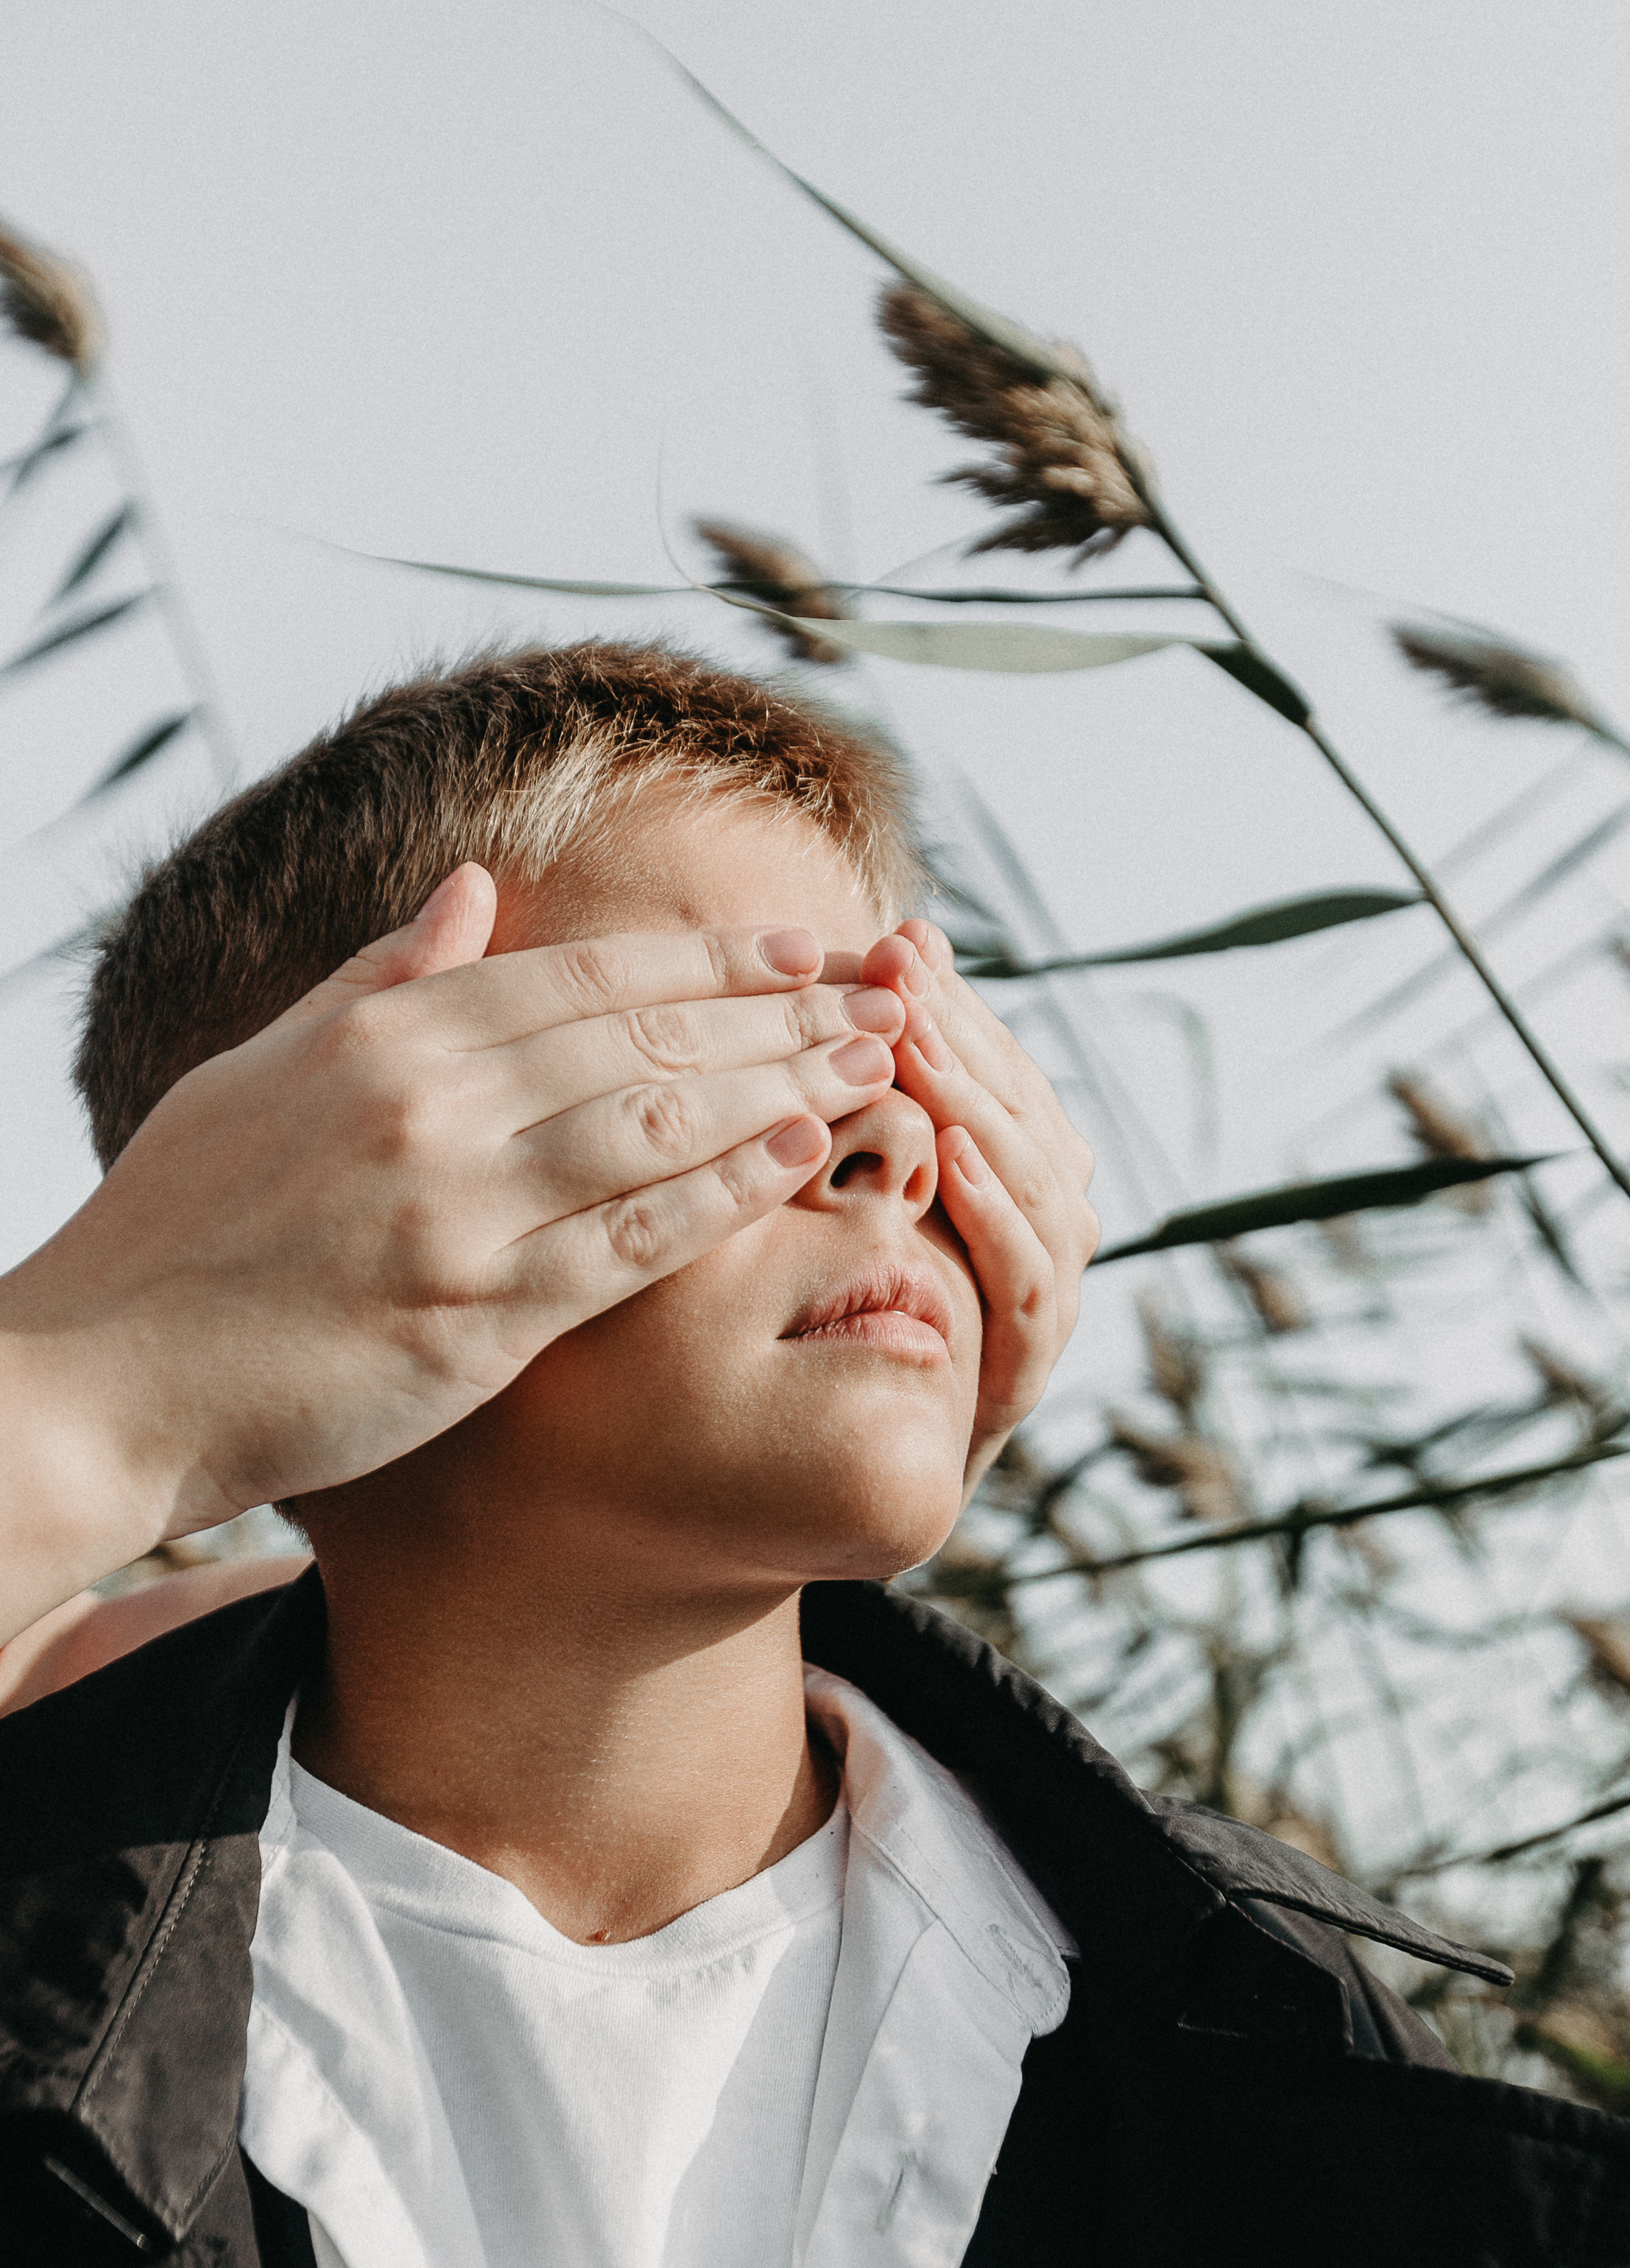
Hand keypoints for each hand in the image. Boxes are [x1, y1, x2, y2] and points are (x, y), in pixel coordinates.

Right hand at [0, 864, 904, 1640]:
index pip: (588, 975)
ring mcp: (458, 1207)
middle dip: (784, 1011)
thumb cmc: (175, 1230)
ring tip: (880, 1064)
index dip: (711, 960)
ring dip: (784, 1083)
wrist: (100, 1378)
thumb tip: (473, 888)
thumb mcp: (261, 1070)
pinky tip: (802, 1157)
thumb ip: (382, 978)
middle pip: (649, 1034)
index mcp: (383, 1032)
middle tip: (891, 994)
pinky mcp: (477, 1315)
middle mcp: (430, 1101)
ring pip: (661, 1121)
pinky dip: (726, 1191)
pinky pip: (633, 1241)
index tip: (805, 952)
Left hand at [833, 918, 1097, 1495]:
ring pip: (1047, 1192)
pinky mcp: (1014, 1379)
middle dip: (969, 1042)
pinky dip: (1000, 1215)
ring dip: (985, 1114)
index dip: (959, 1007)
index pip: (1000, 1077)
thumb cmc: (796, 1310)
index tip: (903, 940)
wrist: (787, 1479)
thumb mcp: (818, 1184)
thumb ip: (857, 1087)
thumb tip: (893, 934)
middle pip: (1030, 1123)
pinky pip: (1030, 1286)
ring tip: (924, 1052)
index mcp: (1001, 1186)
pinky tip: (954, 1159)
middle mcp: (1037, 1239)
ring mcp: (1036, 1309)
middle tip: (905, 977)